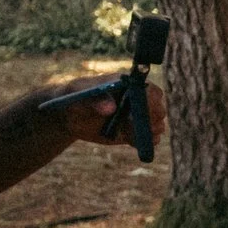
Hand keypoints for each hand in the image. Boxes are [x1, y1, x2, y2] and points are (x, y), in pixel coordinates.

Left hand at [44, 76, 170, 145]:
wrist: (68, 115)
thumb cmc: (73, 97)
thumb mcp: (78, 94)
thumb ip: (93, 99)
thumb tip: (111, 109)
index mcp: (129, 85)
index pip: (151, 91)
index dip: (151, 101)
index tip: (139, 110)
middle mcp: (138, 100)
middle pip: (159, 110)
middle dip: (150, 120)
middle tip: (132, 125)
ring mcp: (138, 118)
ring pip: (157, 126)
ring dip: (147, 133)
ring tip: (127, 133)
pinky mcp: (134, 133)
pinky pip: (150, 139)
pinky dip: (144, 143)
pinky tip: (129, 141)